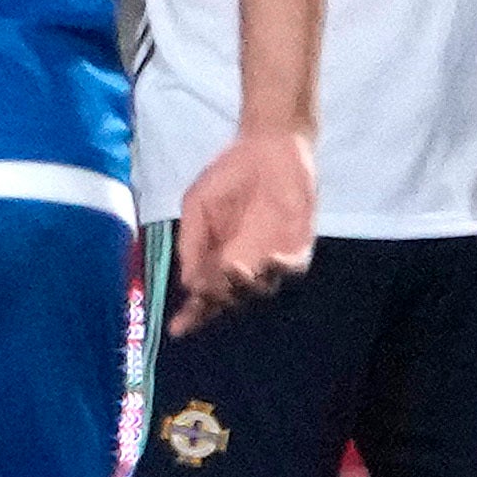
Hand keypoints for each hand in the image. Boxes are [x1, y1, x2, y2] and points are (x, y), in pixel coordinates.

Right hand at [171, 126, 317, 333]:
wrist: (266, 147)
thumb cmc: (227, 174)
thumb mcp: (195, 205)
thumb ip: (191, 243)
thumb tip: (189, 283)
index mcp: (215, 256)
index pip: (204, 293)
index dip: (193, 313)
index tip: (178, 329)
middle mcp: (243, 262)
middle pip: (231, 298)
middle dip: (218, 300)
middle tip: (209, 287)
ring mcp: (271, 255)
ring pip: (261, 288)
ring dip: (246, 286)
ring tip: (233, 267)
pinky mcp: (298, 243)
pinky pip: (294, 267)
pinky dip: (282, 268)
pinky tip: (269, 259)